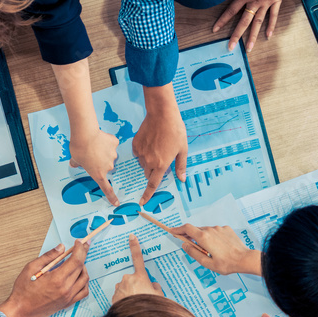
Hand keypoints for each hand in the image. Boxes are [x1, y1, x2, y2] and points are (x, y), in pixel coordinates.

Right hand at [0, 242, 89, 316]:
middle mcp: (66, 289)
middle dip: (83, 254)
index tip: (79, 242)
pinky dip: (84, 282)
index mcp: (57, 279)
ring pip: (85, 279)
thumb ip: (48, 257)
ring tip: (75, 262)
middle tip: (80, 247)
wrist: (21, 310)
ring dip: (83, 268)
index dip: (80, 249)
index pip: (76, 260)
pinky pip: (83, 292)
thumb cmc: (23, 290)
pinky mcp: (68, 303)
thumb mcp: (31, 268)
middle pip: (82, 268)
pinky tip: (77, 277)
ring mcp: (68, 297)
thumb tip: (61, 247)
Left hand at [69, 124, 119, 204]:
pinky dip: (108, 141)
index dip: (112, 197)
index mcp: (98, 174)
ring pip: (110, 154)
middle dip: (102, 162)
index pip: (107, 189)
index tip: (116, 203)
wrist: (84, 134)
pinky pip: (112, 143)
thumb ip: (77, 164)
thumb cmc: (79, 149)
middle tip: (92, 154)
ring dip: (104, 151)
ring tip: (94, 144)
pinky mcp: (114, 143)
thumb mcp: (75, 159)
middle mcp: (108, 166)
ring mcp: (113, 154)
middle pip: (107, 166)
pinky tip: (101, 137)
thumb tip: (74, 164)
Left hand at [112, 235, 162, 302]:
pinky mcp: (114, 297)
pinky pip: (120, 296)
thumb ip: (155, 287)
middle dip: (136, 286)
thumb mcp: (159, 295)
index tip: (131, 236)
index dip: (135, 246)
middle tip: (143, 297)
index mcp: (140, 277)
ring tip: (136, 305)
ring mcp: (120, 288)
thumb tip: (151, 285)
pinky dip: (124, 301)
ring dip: (129, 294)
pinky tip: (129, 309)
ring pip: (125, 288)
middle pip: (132, 280)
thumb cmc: (150, 307)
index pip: (138, 258)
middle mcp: (128, 279)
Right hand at [134, 86, 187, 202]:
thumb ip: (180, 166)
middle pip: (148, 174)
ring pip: (143, 164)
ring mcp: (141, 153)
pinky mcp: (135, 144)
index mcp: (161, 164)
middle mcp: (149, 161)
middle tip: (162, 159)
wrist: (162, 114)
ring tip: (158, 147)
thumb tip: (182, 179)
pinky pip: (137, 154)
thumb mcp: (182, 149)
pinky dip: (143, 152)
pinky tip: (150, 142)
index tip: (142, 202)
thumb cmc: (175, 130)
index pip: (153, 184)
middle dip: (154, 171)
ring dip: (149, 161)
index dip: (147, 195)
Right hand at [171, 224, 261, 275]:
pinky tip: (217, 246)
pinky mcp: (226, 229)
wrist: (244, 259)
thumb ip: (193, 253)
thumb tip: (184, 245)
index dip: (178, 229)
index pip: (187, 228)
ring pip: (205, 230)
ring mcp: (219, 228)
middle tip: (188, 244)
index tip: (172, 231)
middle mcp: (211, 230)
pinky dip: (212, 236)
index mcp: (204, 238)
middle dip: (190, 235)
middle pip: (195, 230)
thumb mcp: (206, 263)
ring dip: (202, 237)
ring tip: (207, 250)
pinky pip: (215, 231)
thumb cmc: (226, 264)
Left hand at [213, 0, 293, 52]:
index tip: (214, 30)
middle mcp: (255, 1)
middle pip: (244, 21)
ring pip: (258, 22)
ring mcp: (267, 2)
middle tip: (230, 48)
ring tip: (249, 49)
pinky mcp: (277, 0)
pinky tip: (268, 35)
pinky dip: (271, 25)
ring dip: (253, 36)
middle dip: (236, 35)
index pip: (231, 10)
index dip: (222, 20)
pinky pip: (273, 15)